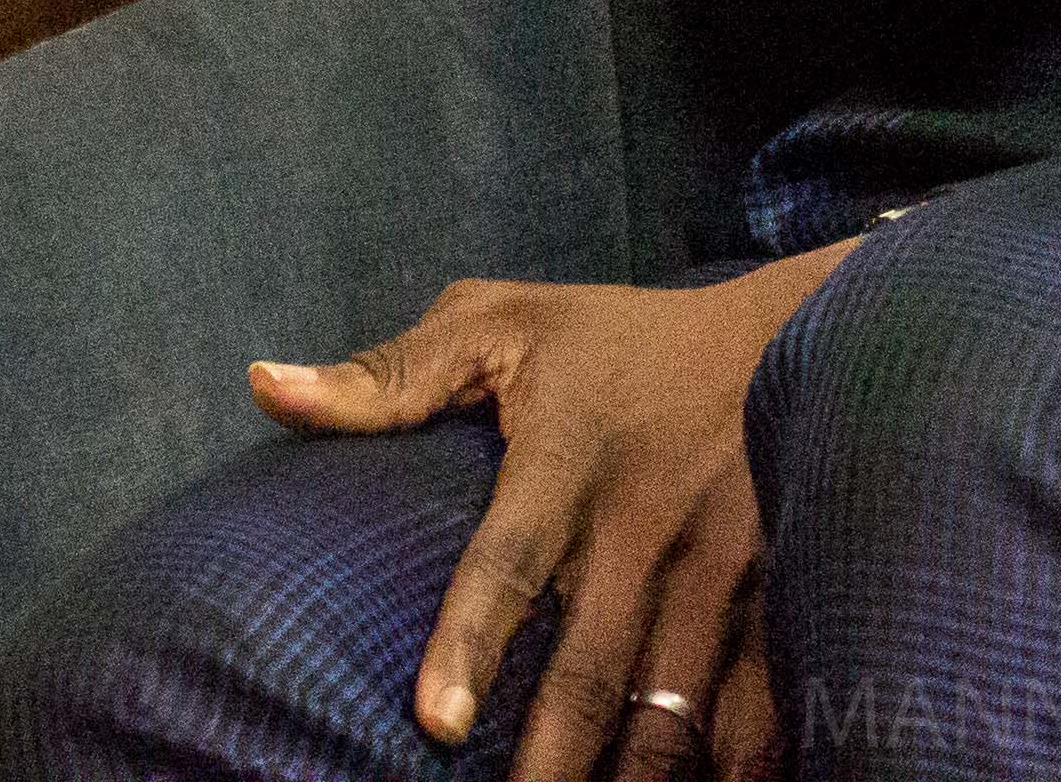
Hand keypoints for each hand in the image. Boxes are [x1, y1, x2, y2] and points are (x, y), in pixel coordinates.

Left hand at [251, 245, 849, 780]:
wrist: (796, 325)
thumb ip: (387, 375)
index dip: (474, 641)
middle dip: (552, 762)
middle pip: (593, 666)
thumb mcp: (501, 324)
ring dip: (636, 778)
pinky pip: (763, 700)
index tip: (436, 724)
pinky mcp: (779, 591)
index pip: (512, 556)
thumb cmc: (620, 337)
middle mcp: (648, 517)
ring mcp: (723, 563)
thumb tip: (264, 387)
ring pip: (675, 705)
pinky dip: (738, 763)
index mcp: (569, 453)